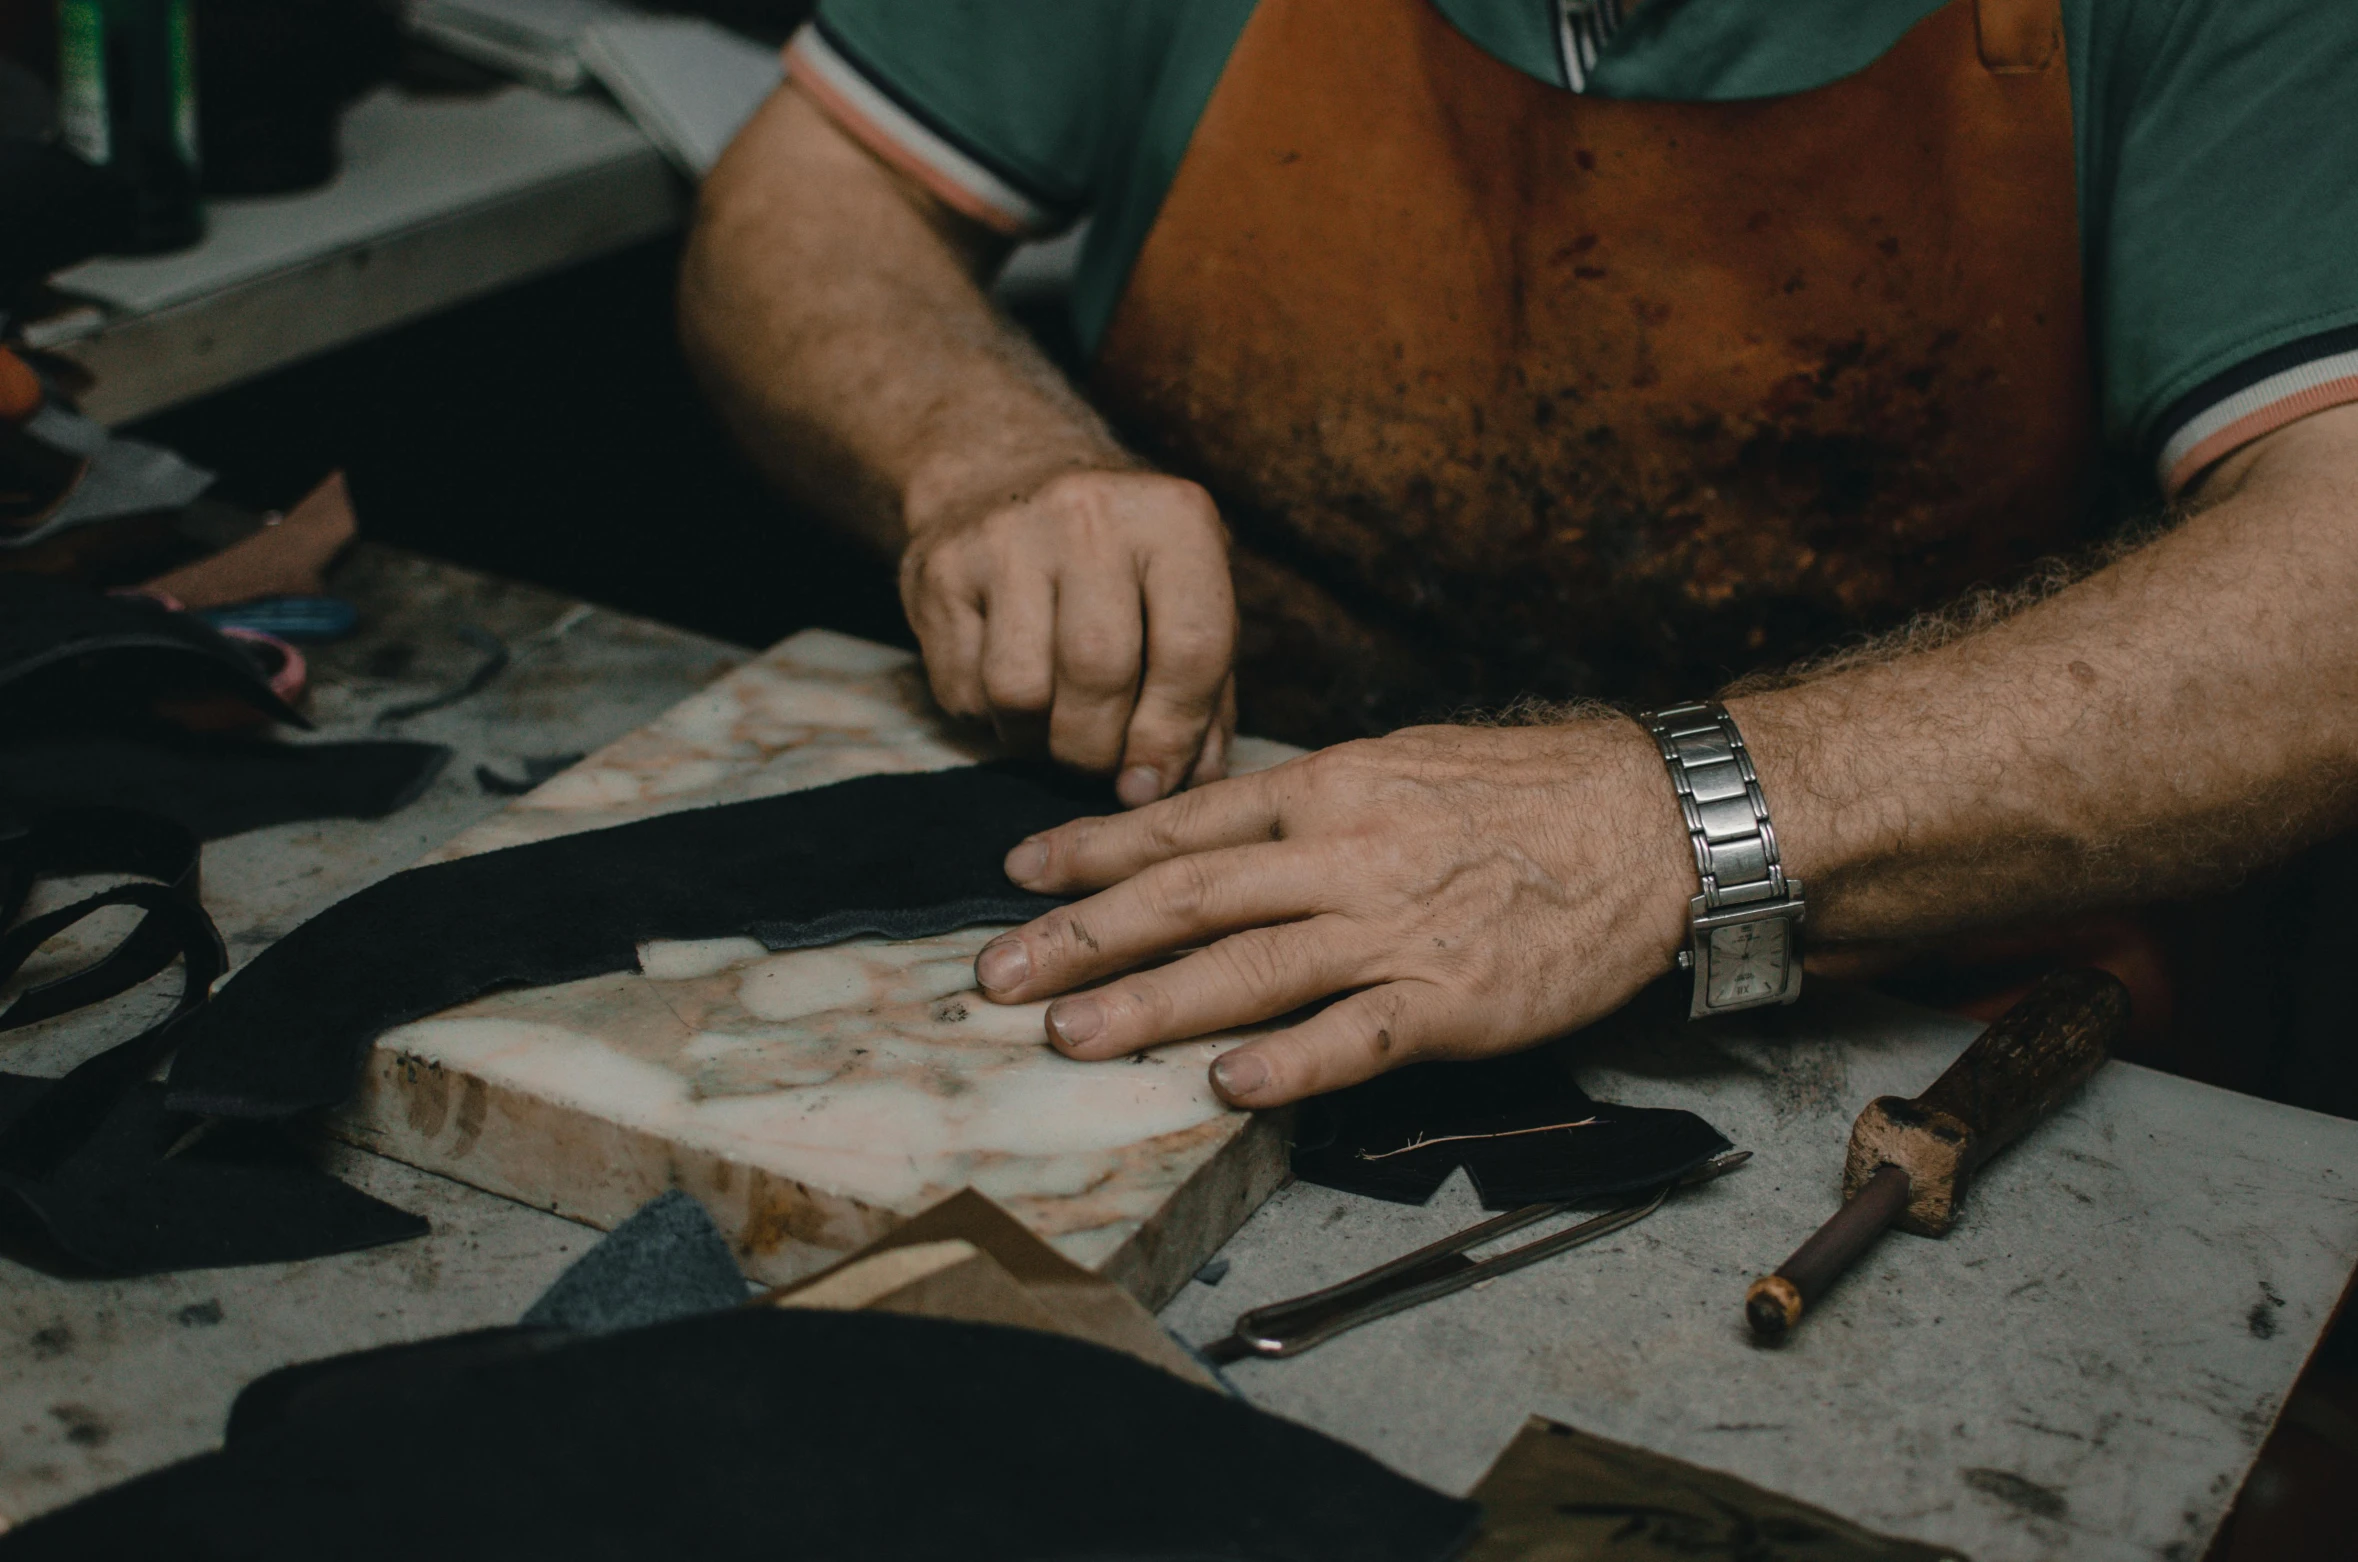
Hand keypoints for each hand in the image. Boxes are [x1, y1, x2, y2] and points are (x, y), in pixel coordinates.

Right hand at [900, 467, 1236, 805]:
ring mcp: (1005, 536)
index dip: (1174, 735)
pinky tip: (1010, 693)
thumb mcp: (1185, 598)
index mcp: (1175, 517)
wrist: (1005, 472)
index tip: (1153, 780)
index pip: (1191, 649)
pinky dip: (991, 721)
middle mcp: (1089, 513)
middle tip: (1099, 765)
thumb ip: (1205, 694)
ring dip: (1040, 742)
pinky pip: (965, 691)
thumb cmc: (1120, 562)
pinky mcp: (940, 569)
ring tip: (1055, 730)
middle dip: (1100, 749)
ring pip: (1021, 693)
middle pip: (1099, 674)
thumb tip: (1190, 782)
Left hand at [970, 721, 1699, 1105]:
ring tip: (1068, 1035)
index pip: (1186, 825)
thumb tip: (1216, 830)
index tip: (1018, 875)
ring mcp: (1396, 929)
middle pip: (1189, 897)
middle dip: (1082, 937)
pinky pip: (1356, 1036)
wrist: (1654, 820)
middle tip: (996, 975)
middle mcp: (1345, 855)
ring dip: (1149, 1004)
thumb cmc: (1525, 794)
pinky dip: (1289, 1063)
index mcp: (1330, 790)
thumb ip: (1307, 806)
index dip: (1094, 851)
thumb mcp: (1402, 764)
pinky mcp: (1452, 999)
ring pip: (1251, 968)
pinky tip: (1224, 1086)